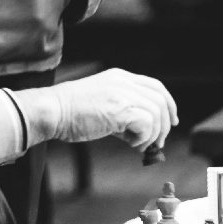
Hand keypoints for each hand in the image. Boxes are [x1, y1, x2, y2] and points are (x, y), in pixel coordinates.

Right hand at [24, 69, 177, 149]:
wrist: (51, 111)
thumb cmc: (70, 114)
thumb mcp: (102, 107)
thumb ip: (123, 117)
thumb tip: (141, 137)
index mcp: (121, 78)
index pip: (156, 86)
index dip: (168, 105)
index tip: (171, 122)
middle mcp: (124, 82)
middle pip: (161, 99)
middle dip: (164, 124)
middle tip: (157, 143)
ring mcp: (122, 93)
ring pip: (157, 112)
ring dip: (153, 134)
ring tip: (139, 146)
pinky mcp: (119, 108)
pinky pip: (147, 123)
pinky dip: (144, 138)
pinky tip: (131, 144)